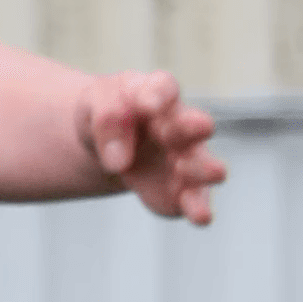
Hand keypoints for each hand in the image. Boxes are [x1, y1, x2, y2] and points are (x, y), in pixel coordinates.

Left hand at [76, 70, 225, 223]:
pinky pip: (194, 202)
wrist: (105, 141)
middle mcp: (181, 125)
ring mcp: (187, 159)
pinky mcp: (181, 191)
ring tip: (182, 169)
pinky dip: (197, 208)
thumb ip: (107, 119)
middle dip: (189, 128)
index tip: (146, 106)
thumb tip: (118, 160)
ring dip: (200, 169)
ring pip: (206, 166)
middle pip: (196, 124)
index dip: (157, 95)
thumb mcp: (95, 104)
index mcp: (156, 92)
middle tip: (166, 134)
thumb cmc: (108, 111)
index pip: (163, 86)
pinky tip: (198, 214)